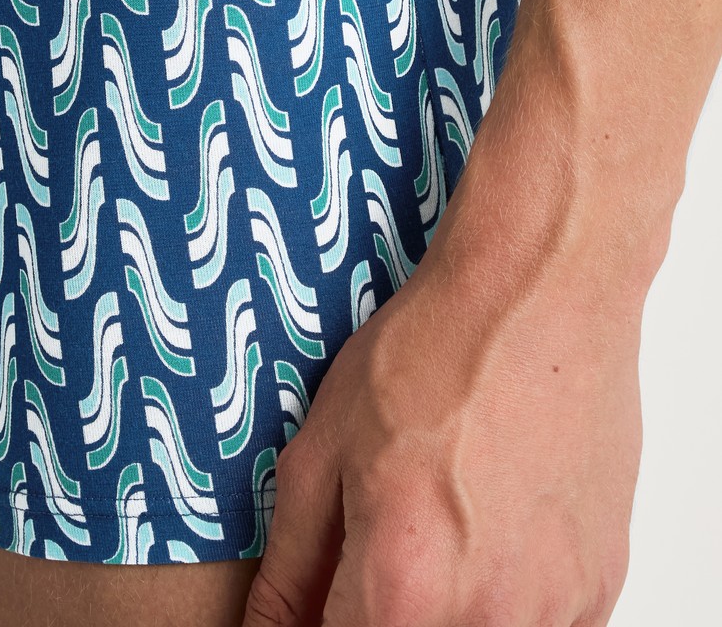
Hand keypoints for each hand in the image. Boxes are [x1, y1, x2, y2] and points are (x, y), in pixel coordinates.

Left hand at [240, 175, 642, 626]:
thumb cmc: (434, 351)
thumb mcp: (323, 448)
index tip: (323, 595)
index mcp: (404, 590)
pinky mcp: (598, 590)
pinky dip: (502, 600)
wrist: (538, 294)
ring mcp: (554, 611)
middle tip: (376, 546)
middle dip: (377, 611)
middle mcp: (488, 620)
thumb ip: (291, 566)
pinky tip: (485, 531)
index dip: (317, 626)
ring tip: (437, 524)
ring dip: (442, 608)